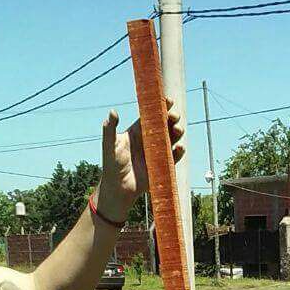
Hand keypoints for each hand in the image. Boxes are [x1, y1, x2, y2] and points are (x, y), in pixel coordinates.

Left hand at [96, 102, 183, 220]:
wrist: (118, 189)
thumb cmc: (111, 166)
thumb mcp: (109, 146)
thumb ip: (110, 129)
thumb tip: (112, 112)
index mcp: (137, 131)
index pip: (151, 116)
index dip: (160, 107)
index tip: (168, 100)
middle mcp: (148, 140)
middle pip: (164, 126)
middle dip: (171, 119)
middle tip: (174, 117)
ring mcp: (156, 153)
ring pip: (171, 139)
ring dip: (177, 133)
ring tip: (178, 130)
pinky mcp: (162, 166)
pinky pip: (173, 157)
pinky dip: (178, 153)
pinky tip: (180, 147)